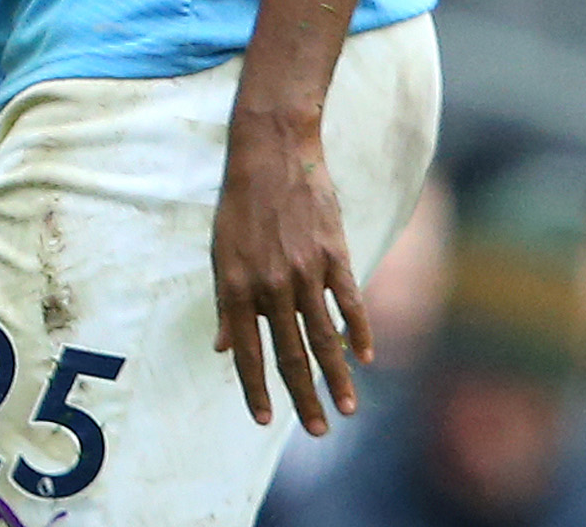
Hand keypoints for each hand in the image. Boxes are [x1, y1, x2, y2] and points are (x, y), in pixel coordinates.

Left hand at [209, 113, 369, 438]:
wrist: (270, 152)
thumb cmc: (240, 204)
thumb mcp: (219, 252)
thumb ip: (227, 303)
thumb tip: (225, 348)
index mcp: (237, 285)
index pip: (248, 351)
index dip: (256, 388)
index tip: (266, 420)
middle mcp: (270, 284)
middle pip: (290, 353)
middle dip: (303, 398)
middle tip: (318, 432)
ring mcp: (304, 271)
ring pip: (324, 337)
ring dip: (336, 378)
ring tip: (347, 410)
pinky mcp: (334, 255)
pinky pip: (348, 303)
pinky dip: (359, 332)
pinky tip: (365, 358)